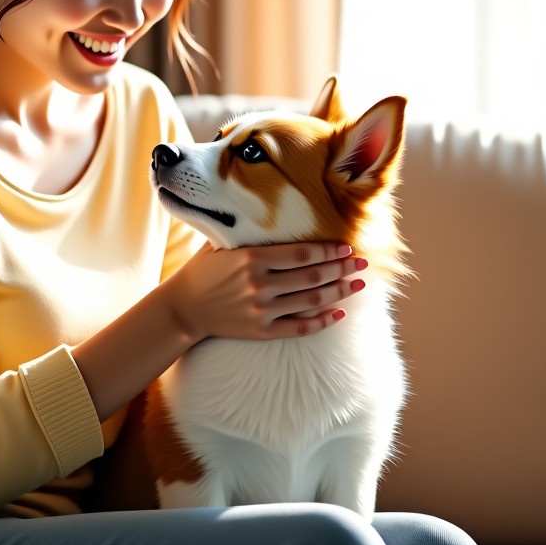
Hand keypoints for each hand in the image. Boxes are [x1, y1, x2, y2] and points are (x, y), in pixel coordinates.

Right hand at [163, 241, 366, 347]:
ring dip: (339, 292)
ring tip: (358, 284)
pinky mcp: (260, 331)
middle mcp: (259, 285)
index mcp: (251, 259)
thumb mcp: (223, 244)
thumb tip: (279, 213)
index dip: (328, 251)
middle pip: (312, 277)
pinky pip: (299, 328)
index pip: (301, 254)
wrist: (183, 307)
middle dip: (342, 269)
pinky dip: (322, 321)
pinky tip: (339, 313)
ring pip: (311, 301)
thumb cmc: (204, 270)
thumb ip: (251, 234)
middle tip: (362, 263)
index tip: (346, 246)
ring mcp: (261, 310)